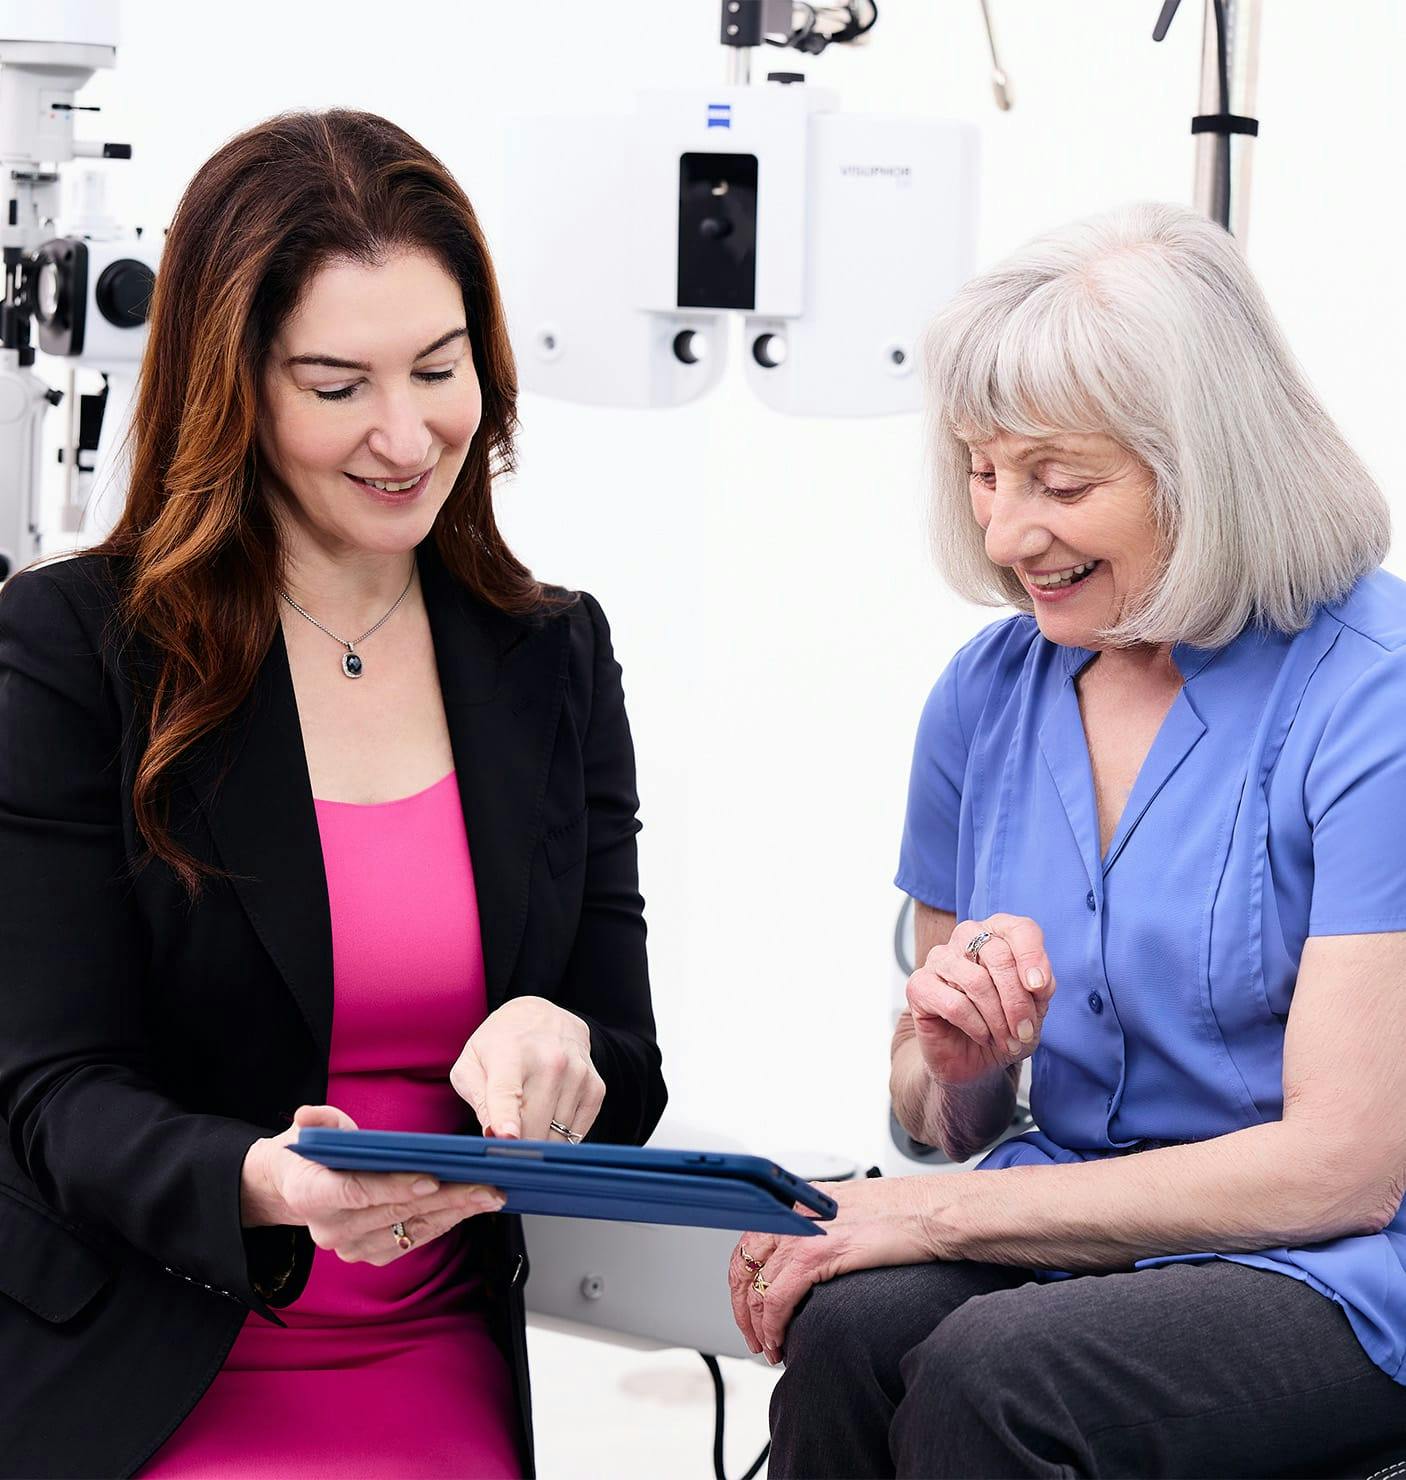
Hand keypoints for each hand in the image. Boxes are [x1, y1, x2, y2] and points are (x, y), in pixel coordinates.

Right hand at [241, 1105, 504, 1264]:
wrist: (300, 1189)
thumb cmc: (315, 1154)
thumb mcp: (312, 1129)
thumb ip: (318, 1122)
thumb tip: (308, 1116)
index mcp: (310, 1195)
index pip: (356, 1193)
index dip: (395, 1187)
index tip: (432, 1179)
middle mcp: (330, 1229)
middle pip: (395, 1212)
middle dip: (445, 1197)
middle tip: (484, 1184)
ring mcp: (351, 1247)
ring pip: (411, 1228)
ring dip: (454, 1212)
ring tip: (489, 1195)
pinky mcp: (371, 1255)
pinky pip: (414, 1239)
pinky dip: (445, 1222)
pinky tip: (470, 1206)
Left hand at [449, 996, 604, 1141]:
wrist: (543, 1016)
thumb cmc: (499, 1045)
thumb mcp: (471, 1062)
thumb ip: (476, 1098)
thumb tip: (493, 1134)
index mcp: (510, 1054)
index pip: (508, 1091)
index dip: (507, 1118)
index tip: (506, 1137)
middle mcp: (550, 1061)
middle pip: (534, 1125)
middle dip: (516, 1147)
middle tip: (505, 1144)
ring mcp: (577, 1074)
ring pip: (556, 1136)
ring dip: (539, 1141)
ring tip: (527, 1120)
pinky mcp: (595, 1087)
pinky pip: (577, 1133)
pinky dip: (560, 1136)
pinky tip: (548, 1118)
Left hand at [729, 1178, 938, 1362]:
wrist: (930, 1211)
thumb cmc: (902, 1214)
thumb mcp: (847, 1214)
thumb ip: (820, 1231)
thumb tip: (805, 1267)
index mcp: (798, 1202)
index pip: (749, 1245)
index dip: (743, 1284)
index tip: (749, 1309)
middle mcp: (793, 1213)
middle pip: (743, 1267)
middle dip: (743, 1310)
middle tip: (754, 1337)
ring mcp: (801, 1232)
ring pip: (757, 1288)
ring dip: (758, 1326)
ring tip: (770, 1348)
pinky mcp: (815, 1254)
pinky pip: (778, 1299)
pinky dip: (773, 1326)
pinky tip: (781, 1341)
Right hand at [906, 914, 1055, 1085]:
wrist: (972, 1060)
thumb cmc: (1002, 1027)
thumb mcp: (1034, 1010)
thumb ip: (1041, 988)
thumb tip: (1038, 981)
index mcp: (996, 935)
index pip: (1019, 929)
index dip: (1033, 957)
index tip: (1039, 989)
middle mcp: (965, 939)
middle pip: (998, 956)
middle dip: (1017, 1000)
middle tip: (1024, 1031)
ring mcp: (938, 959)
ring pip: (977, 982)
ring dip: (998, 1019)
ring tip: (1006, 1040)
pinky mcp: (919, 985)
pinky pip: (954, 1004)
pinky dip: (976, 1027)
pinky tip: (982, 1036)